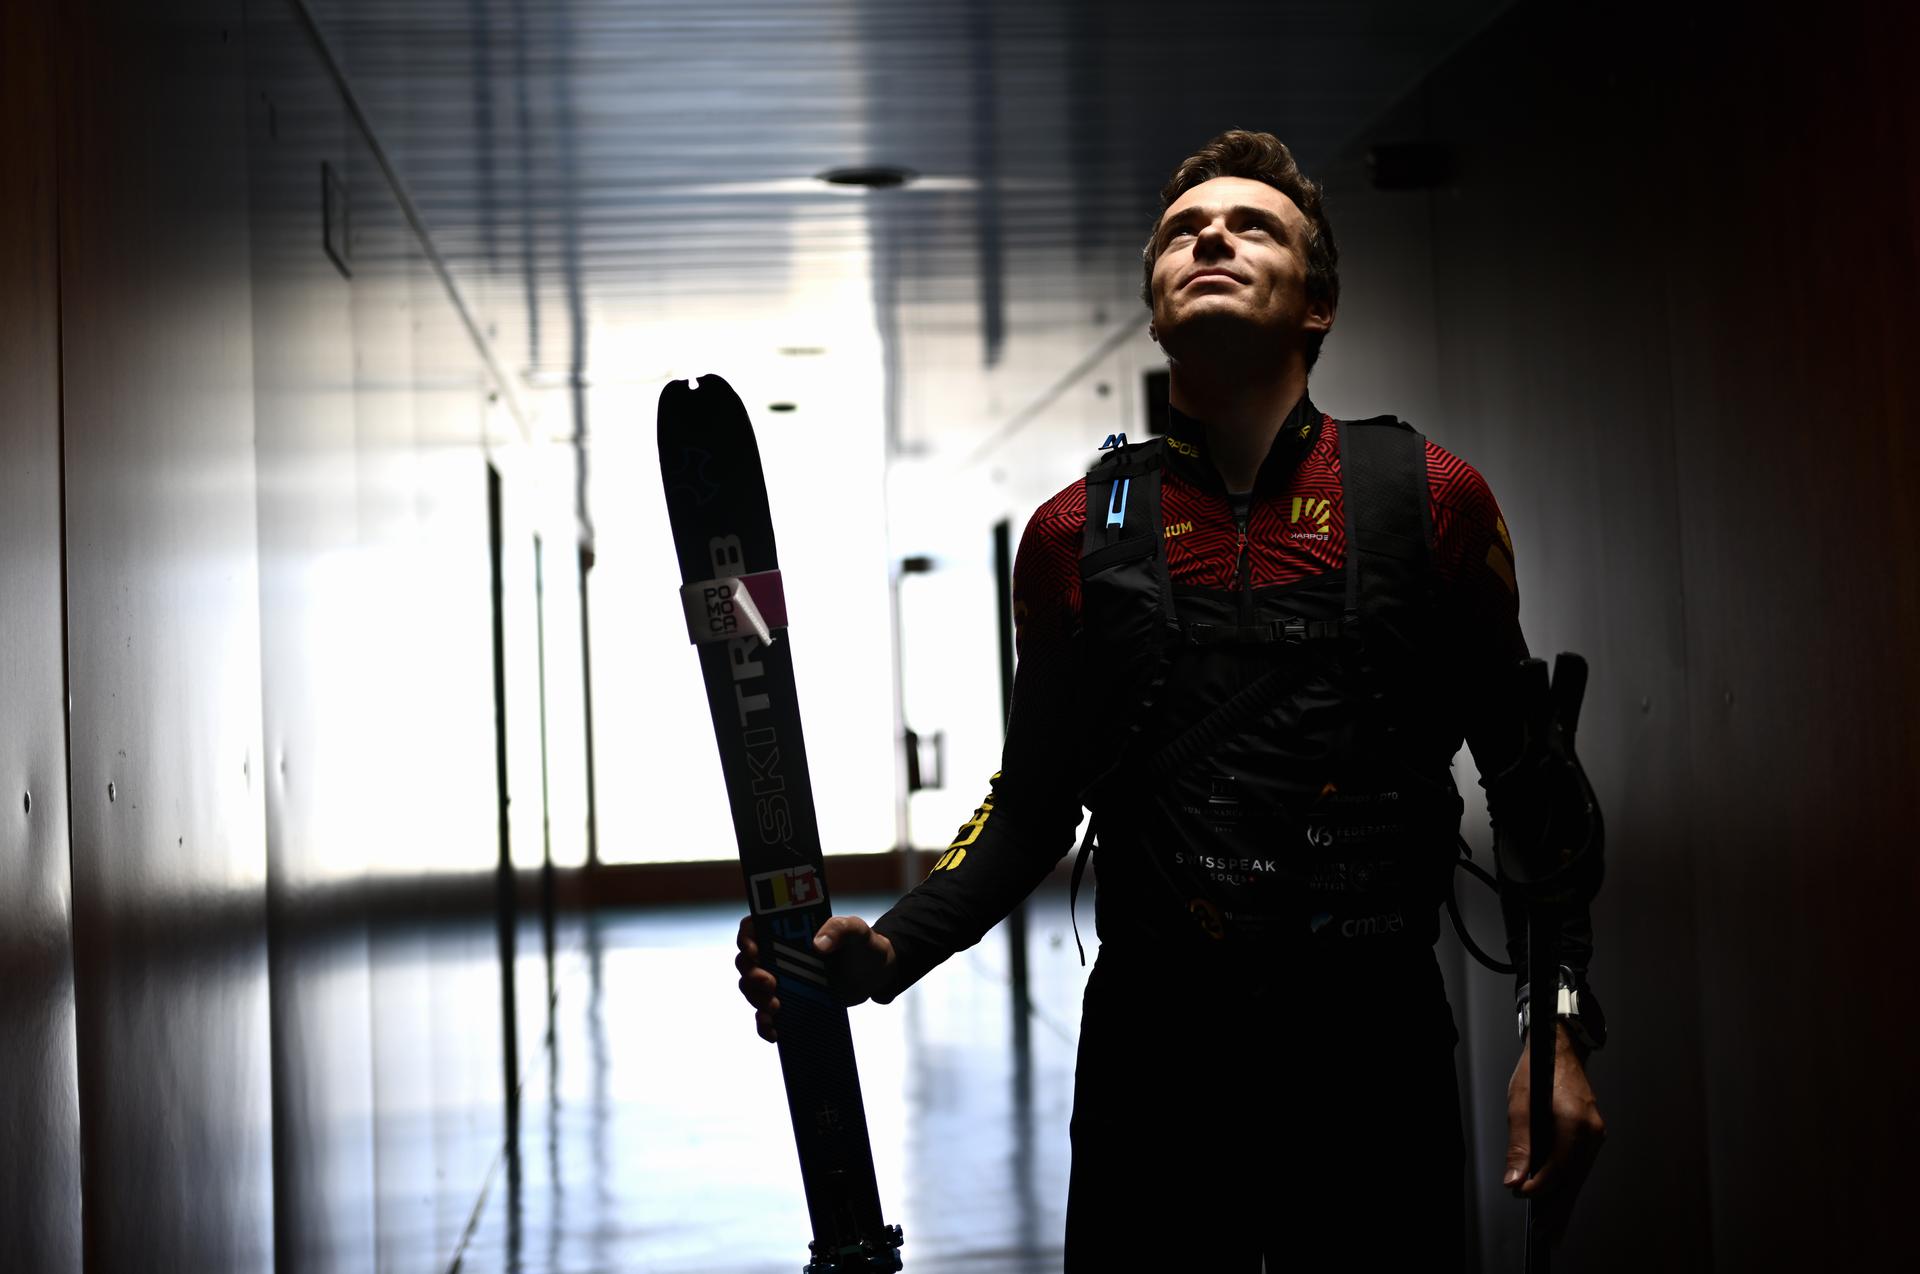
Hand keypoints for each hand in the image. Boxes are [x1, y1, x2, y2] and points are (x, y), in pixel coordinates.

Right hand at [734, 914, 896, 1042]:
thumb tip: (817, 945)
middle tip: (771, 984)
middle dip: (751, 974)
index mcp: (787, 929)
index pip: (752, 928)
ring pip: (751, 989)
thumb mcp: (856, 930)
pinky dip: (764, 1025)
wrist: (874, 975)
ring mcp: (781, 980)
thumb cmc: (862, 944)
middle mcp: (777, 953)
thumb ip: (839, 929)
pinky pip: (766, 1015)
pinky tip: (774, 1032)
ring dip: (756, 999)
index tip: (754, 952)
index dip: (746, 938)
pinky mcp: (789, 1002)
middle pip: (747, 962)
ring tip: (776, 1007)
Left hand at [1503, 1021, 1605, 1241]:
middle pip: (1573, 1178)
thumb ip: (1519, 1144)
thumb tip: (1514, 1178)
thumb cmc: (1539, 1070)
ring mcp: (1595, 1134)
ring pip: (1578, 1175)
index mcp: (1576, 1123)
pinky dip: (1568, 1183)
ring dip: (1563, 1199)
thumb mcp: (1520, 1104)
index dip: (1539, 1186)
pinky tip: (1559, 1199)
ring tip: (1549, 1225)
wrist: (1559, 1047)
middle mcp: (1592, 1132)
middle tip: (1542, 1232)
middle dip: (1556, 1206)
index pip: (1559, 1167)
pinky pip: (1580, 1165)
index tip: (1520, 1194)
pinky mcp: (1592, 1134)